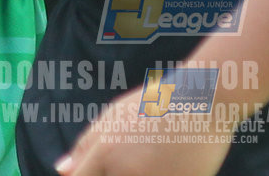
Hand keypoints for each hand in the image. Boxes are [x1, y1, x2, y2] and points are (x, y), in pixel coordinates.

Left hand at [57, 94, 232, 175]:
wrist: (206, 100)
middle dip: (117, 174)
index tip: (100, 171)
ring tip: (156, 158)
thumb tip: (62, 171)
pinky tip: (170, 164)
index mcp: (104, 152)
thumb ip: (86, 144)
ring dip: (141, 175)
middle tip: (139, 158)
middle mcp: (123, 172)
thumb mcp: (116, 114)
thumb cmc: (158, 103)